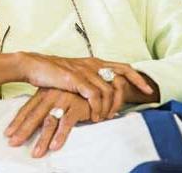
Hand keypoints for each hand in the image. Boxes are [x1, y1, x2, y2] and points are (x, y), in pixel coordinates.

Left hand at [3, 88, 90, 157]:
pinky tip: (55, 146)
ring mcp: (63, 100)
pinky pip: (67, 123)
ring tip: (36, 152)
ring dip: (42, 139)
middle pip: (34, 116)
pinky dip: (60, 136)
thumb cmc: (74, 94)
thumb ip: (44, 107)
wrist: (95, 85)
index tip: (8, 134)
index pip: (27, 109)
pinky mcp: (76, 106)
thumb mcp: (56, 97)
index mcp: (44, 93)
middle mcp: (51, 96)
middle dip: (24, 131)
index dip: (17, 122)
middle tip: (14, 143)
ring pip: (49, 122)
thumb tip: (29, 122)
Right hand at [20, 54, 154, 121]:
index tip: (148, 89)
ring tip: (104, 118)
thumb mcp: (75, 74)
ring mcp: (84, 70)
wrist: (34, 65)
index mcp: (94, 62)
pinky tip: (94, 116)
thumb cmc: (53, 72)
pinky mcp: (75, 78)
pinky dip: (97, 108)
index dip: (137, 77)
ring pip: (108, 90)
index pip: (122, 66)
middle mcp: (92, 64)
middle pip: (121, 75)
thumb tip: (101, 92)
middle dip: (132, 89)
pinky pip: (93, 95)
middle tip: (133, 104)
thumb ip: (89, 80)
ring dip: (109, 108)